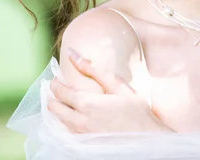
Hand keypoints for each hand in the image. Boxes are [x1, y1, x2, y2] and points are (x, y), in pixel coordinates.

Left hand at [47, 49, 171, 133]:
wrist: (146, 138)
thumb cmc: (135, 111)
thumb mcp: (117, 85)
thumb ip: (93, 70)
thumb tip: (72, 54)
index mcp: (87, 104)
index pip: (59, 92)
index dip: (55, 83)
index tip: (59, 78)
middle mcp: (79, 121)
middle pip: (53, 108)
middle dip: (53, 96)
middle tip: (62, 89)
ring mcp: (81, 135)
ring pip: (58, 120)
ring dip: (60, 109)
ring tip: (70, 101)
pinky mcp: (84, 144)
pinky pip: (67, 131)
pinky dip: (67, 121)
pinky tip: (78, 116)